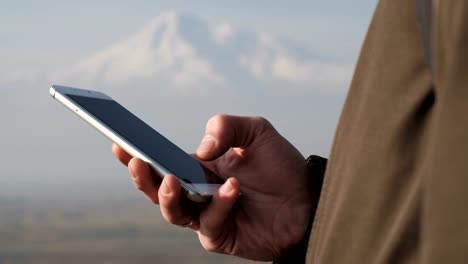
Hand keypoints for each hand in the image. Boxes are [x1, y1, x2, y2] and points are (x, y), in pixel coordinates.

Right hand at [112, 115, 313, 260]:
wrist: (309, 200)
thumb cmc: (280, 166)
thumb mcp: (256, 132)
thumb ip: (226, 127)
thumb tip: (198, 149)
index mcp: (200, 166)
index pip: (162, 160)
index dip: (138, 153)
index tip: (119, 142)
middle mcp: (198, 192)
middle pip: (157, 188)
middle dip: (142, 177)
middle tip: (137, 161)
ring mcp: (206, 215)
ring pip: (172, 211)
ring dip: (169, 195)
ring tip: (174, 178)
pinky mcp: (220, 236)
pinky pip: (209, 223)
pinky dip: (218, 204)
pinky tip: (232, 188)